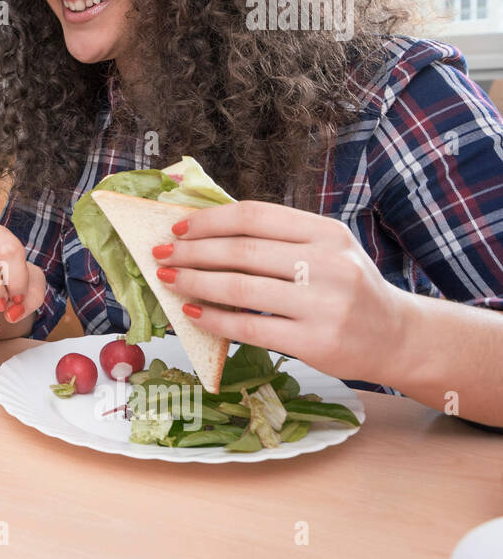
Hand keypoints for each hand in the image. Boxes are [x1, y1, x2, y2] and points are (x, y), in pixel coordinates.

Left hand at [153, 200, 407, 382]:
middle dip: (193, 252)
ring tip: (170, 281)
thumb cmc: (346, 288)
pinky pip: (251, 327)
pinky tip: (194, 313)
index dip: (210, 220)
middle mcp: (329, 264)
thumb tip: (205, 230)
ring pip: (241, 288)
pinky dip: (215, 319)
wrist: (396, 336)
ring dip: (196, 283)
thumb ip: (277, 239)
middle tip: (162, 255)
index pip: (255, 216)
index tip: (178, 228)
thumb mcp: (325, 251)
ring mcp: (325, 305)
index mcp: (327, 233)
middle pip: (243, 251)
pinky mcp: (317, 342)